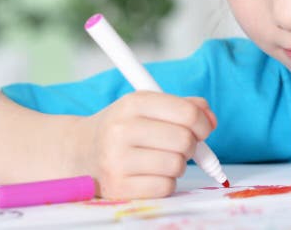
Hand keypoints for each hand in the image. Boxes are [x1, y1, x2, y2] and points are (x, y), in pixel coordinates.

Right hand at [75, 91, 216, 199]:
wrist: (79, 151)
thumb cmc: (122, 127)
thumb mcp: (146, 106)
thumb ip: (182, 107)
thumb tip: (211, 120)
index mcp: (132, 103)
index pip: (186, 113)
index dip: (203, 123)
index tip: (203, 128)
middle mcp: (121, 129)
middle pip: (184, 140)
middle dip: (190, 145)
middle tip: (181, 145)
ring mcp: (117, 160)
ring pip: (177, 165)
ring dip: (177, 164)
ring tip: (161, 158)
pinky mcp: (118, 187)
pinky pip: (165, 187)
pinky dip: (166, 182)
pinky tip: (151, 173)